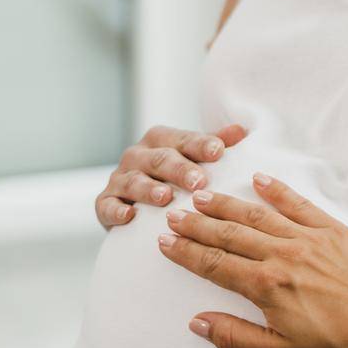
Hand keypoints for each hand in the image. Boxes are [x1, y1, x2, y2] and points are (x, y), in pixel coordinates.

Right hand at [95, 123, 248, 229]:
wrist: (135, 200)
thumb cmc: (174, 174)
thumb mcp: (194, 156)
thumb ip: (215, 143)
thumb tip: (242, 131)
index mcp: (162, 139)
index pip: (183, 139)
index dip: (200, 144)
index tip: (218, 151)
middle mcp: (138, 154)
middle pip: (160, 159)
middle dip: (180, 170)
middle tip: (198, 181)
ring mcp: (120, 177)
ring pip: (134, 180)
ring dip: (149, 189)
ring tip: (166, 197)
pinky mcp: (104, 201)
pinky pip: (107, 205)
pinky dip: (116, 210)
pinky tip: (129, 216)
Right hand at [158, 174, 347, 347]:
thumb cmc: (340, 346)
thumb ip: (236, 337)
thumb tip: (197, 322)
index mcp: (266, 286)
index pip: (214, 264)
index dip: (186, 252)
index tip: (164, 240)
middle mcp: (282, 255)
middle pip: (229, 234)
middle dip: (198, 224)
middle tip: (174, 212)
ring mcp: (308, 238)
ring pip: (258, 215)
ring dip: (227, 204)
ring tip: (203, 194)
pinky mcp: (332, 230)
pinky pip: (299, 204)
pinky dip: (278, 190)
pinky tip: (259, 179)